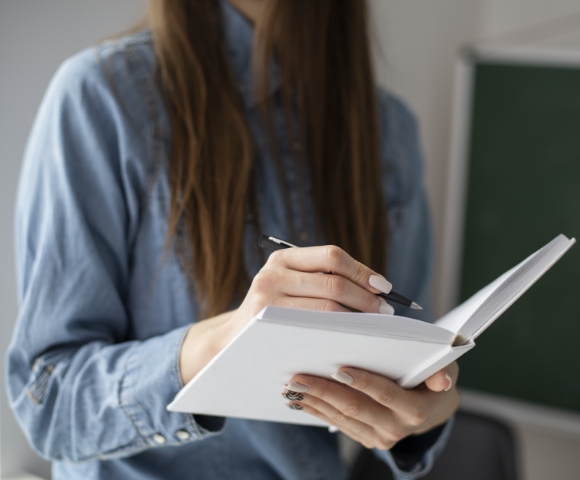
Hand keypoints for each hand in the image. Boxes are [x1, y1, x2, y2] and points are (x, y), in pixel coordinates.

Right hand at [180, 245, 393, 383]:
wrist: (233, 341)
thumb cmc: (274, 313)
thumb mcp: (289, 286)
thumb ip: (320, 279)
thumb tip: (375, 286)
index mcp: (283, 258)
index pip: (332, 256)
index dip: (362, 271)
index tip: (384, 287)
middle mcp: (273, 272)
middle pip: (333, 283)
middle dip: (366, 298)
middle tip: (385, 313)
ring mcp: (267, 298)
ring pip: (327, 307)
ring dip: (357, 317)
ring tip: (374, 326)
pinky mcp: (267, 322)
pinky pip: (315, 327)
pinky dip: (339, 331)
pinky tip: (352, 337)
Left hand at [283, 362, 459, 449]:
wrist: (432, 408)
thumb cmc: (434, 378)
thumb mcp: (445, 368)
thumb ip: (442, 370)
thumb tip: (441, 379)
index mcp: (415, 409)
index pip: (385, 394)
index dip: (363, 381)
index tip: (338, 368)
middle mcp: (396, 428)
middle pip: (355, 407)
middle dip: (325, 391)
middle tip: (299, 377)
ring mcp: (380, 437)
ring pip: (342, 417)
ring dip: (315, 401)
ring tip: (292, 386)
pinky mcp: (366, 438)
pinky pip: (338, 424)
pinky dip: (318, 410)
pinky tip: (300, 399)